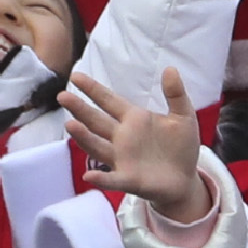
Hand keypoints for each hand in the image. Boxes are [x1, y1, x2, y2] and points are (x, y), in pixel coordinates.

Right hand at [58, 68, 207, 214]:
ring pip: (97, 146)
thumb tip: (170, 68)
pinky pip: (112, 179)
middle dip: (80, 109)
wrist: (185, 178)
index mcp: (134, 119)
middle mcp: (122, 137)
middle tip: (62, 96)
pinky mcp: (129, 179)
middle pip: (96, 120)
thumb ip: (176, 94)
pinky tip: (89, 176)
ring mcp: (122, 159)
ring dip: (84, 138)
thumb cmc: (180, 146)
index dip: (93, 89)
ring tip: (70, 125)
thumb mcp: (183, 116)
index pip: (109, 101)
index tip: (76, 76)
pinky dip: (101, 178)